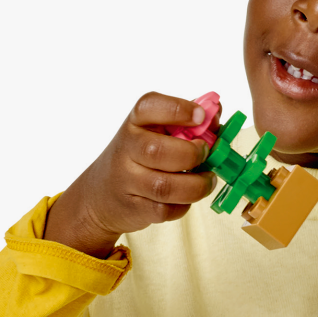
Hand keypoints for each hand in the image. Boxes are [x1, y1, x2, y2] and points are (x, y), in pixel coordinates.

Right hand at [43, 93, 215, 256]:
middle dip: (190, 154)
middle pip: (157, 151)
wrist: (101, 194)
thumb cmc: (139, 157)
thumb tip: (216, 113)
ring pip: (164, 187)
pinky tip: (186, 197)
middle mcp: (126, 149)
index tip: (201, 116)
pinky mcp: (133, 208)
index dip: (177, 110)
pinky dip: (183, 206)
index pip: (148, 106)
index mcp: (134, 122)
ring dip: (195, 185)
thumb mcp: (154, 132)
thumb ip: (185, 122)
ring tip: (207, 179)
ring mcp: (127, 180)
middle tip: (205, 154)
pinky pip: (164, 210)